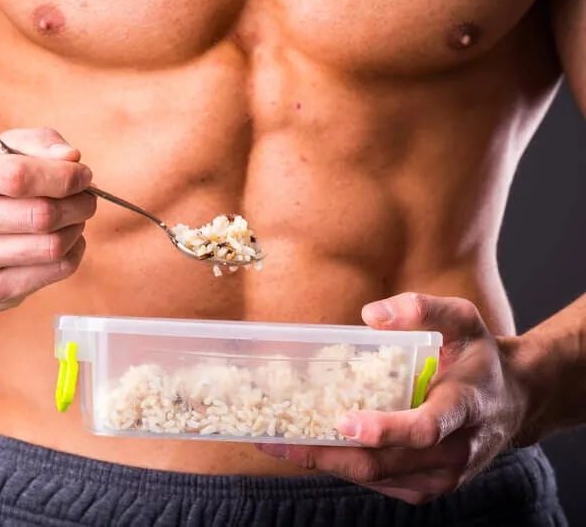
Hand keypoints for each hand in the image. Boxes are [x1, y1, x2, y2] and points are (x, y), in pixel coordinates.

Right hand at [0, 127, 95, 310]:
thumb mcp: (3, 149)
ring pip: (51, 248)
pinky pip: (53, 273)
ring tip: (75, 217)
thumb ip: (40, 143)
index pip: (17, 177)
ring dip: (77, 228)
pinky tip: (64, 240)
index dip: (63, 176)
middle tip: (86, 197)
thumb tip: (71, 158)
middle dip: (78, 204)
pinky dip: (73, 254)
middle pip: (40, 216)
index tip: (81, 175)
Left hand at [256, 292, 534, 504]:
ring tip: (280, 445)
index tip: (344, 420)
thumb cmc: (478, 357)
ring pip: (378, 477)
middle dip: (330, 453)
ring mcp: (443, 475)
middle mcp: (456, 450)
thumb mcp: (462, 319)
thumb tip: (371, 314)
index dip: (384, 429)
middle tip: (281, 439)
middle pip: (387, 462)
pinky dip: (345, 469)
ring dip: (327, 464)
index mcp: (464, 407)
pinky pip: (382, 483)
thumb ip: (422, 308)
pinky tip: (311, 451)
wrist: (515, 401)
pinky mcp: (429, 486)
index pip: (425, 428)